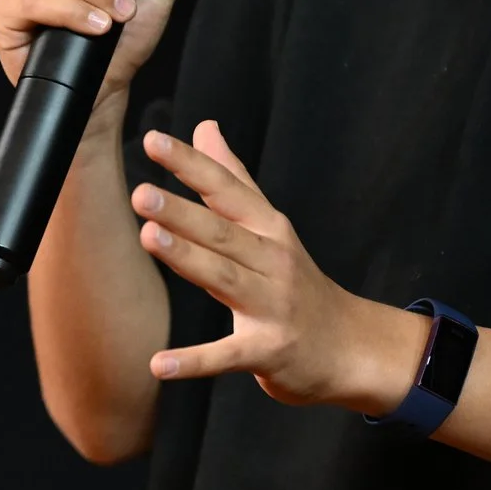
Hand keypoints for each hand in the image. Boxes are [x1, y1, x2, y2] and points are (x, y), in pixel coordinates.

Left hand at [132, 119, 413, 409]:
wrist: (349, 347)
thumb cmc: (296, 283)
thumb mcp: (270, 226)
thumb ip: (233, 178)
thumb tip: (204, 126)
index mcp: (267, 228)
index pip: (224, 189)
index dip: (190, 165)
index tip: (153, 141)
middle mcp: (271, 261)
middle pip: (221, 232)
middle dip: (182, 212)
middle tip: (141, 194)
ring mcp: (272, 306)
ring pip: (224, 279)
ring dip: (187, 258)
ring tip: (148, 238)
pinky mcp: (268, 351)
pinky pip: (227, 356)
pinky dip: (194, 361)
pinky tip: (157, 363)